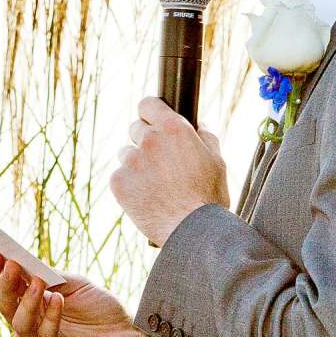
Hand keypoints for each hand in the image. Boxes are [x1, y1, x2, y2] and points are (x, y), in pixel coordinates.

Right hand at [0, 251, 148, 336]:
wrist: (130, 336)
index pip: (8, 289)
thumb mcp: (75, 284)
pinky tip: (58, 300)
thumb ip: (51, 276)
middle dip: (6, 284)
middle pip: (7, 306)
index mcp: (30, 307)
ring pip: (20, 324)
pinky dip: (51, 318)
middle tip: (10, 264)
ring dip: (28, 301)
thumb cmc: (100, 309)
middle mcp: (28, 327)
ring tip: (38, 281)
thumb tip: (24, 263)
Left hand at [108, 98, 226, 246]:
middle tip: (160, 164)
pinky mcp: (118, 182)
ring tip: (156, 186)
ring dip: (136, 165)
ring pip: (126, 154)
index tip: (151, 119)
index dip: (149, 112)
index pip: (148, 104)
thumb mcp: (217, 161)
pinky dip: (129, 186)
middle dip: (145, 141)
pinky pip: (119, 177)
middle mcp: (150, 139)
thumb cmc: (208, 198)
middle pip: (135, 129)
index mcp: (174, 129)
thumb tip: (198, 124)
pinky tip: (146, 198)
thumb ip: (205, 137)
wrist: (192, 232)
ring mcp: (131, 161)